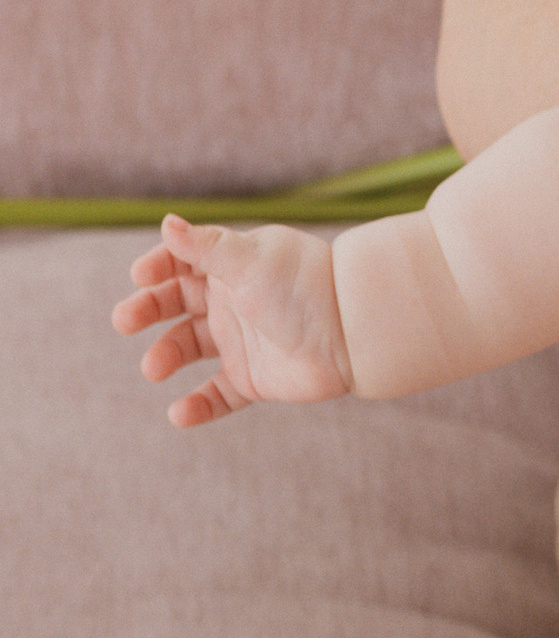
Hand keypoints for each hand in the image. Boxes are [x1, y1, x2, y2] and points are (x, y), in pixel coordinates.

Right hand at [113, 214, 354, 425]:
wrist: (354, 331)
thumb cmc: (305, 285)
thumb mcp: (251, 260)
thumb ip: (207, 247)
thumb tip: (167, 223)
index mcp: (233, 267)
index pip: (183, 262)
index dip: (158, 267)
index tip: (141, 276)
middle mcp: (233, 302)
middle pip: (176, 304)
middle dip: (147, 310)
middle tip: (124, 321)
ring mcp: (241, 342)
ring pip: (188, 347)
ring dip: (165, 355)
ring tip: (154, 367)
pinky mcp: (253, 380)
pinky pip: (217, 397)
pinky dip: (196, 407)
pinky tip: (178, 414)